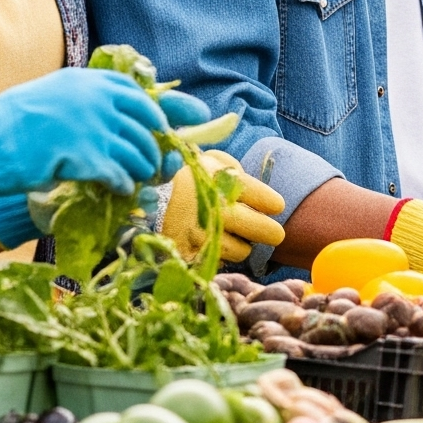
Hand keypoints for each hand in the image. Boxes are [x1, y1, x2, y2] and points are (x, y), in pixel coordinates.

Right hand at [0, 68, 213, 214]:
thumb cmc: (14, 123)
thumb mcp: (54, 95)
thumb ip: (86, 98)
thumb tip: (120, 109)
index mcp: (89, 82)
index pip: (138, 92)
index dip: (166, 107)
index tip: (187, 119)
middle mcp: (96, 99)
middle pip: (146, 122)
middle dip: (158, 143)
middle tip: (165, 159)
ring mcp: (93, 126)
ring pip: (137, 150)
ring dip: (144, 167)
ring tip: (142, 177)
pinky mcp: (86, 155)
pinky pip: (117, 173)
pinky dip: (123, 183)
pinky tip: (122, 189)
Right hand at [161, 150, 287, 263]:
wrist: (145, 198)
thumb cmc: (187, 177)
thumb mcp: (210, 161)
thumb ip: (233, 168)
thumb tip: (253, 186)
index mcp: (217, 180)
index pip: (256, 195)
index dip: (270, 202)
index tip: (277, 207)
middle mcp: (210, 208)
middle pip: (252, 226)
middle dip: (269, 231)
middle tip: (276, 234)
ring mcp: (198, 233)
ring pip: (238, 250)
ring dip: (243, 246)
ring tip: (242, 239)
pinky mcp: (188, 252)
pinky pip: (216, 261)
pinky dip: (222, 256)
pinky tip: (219, 246)